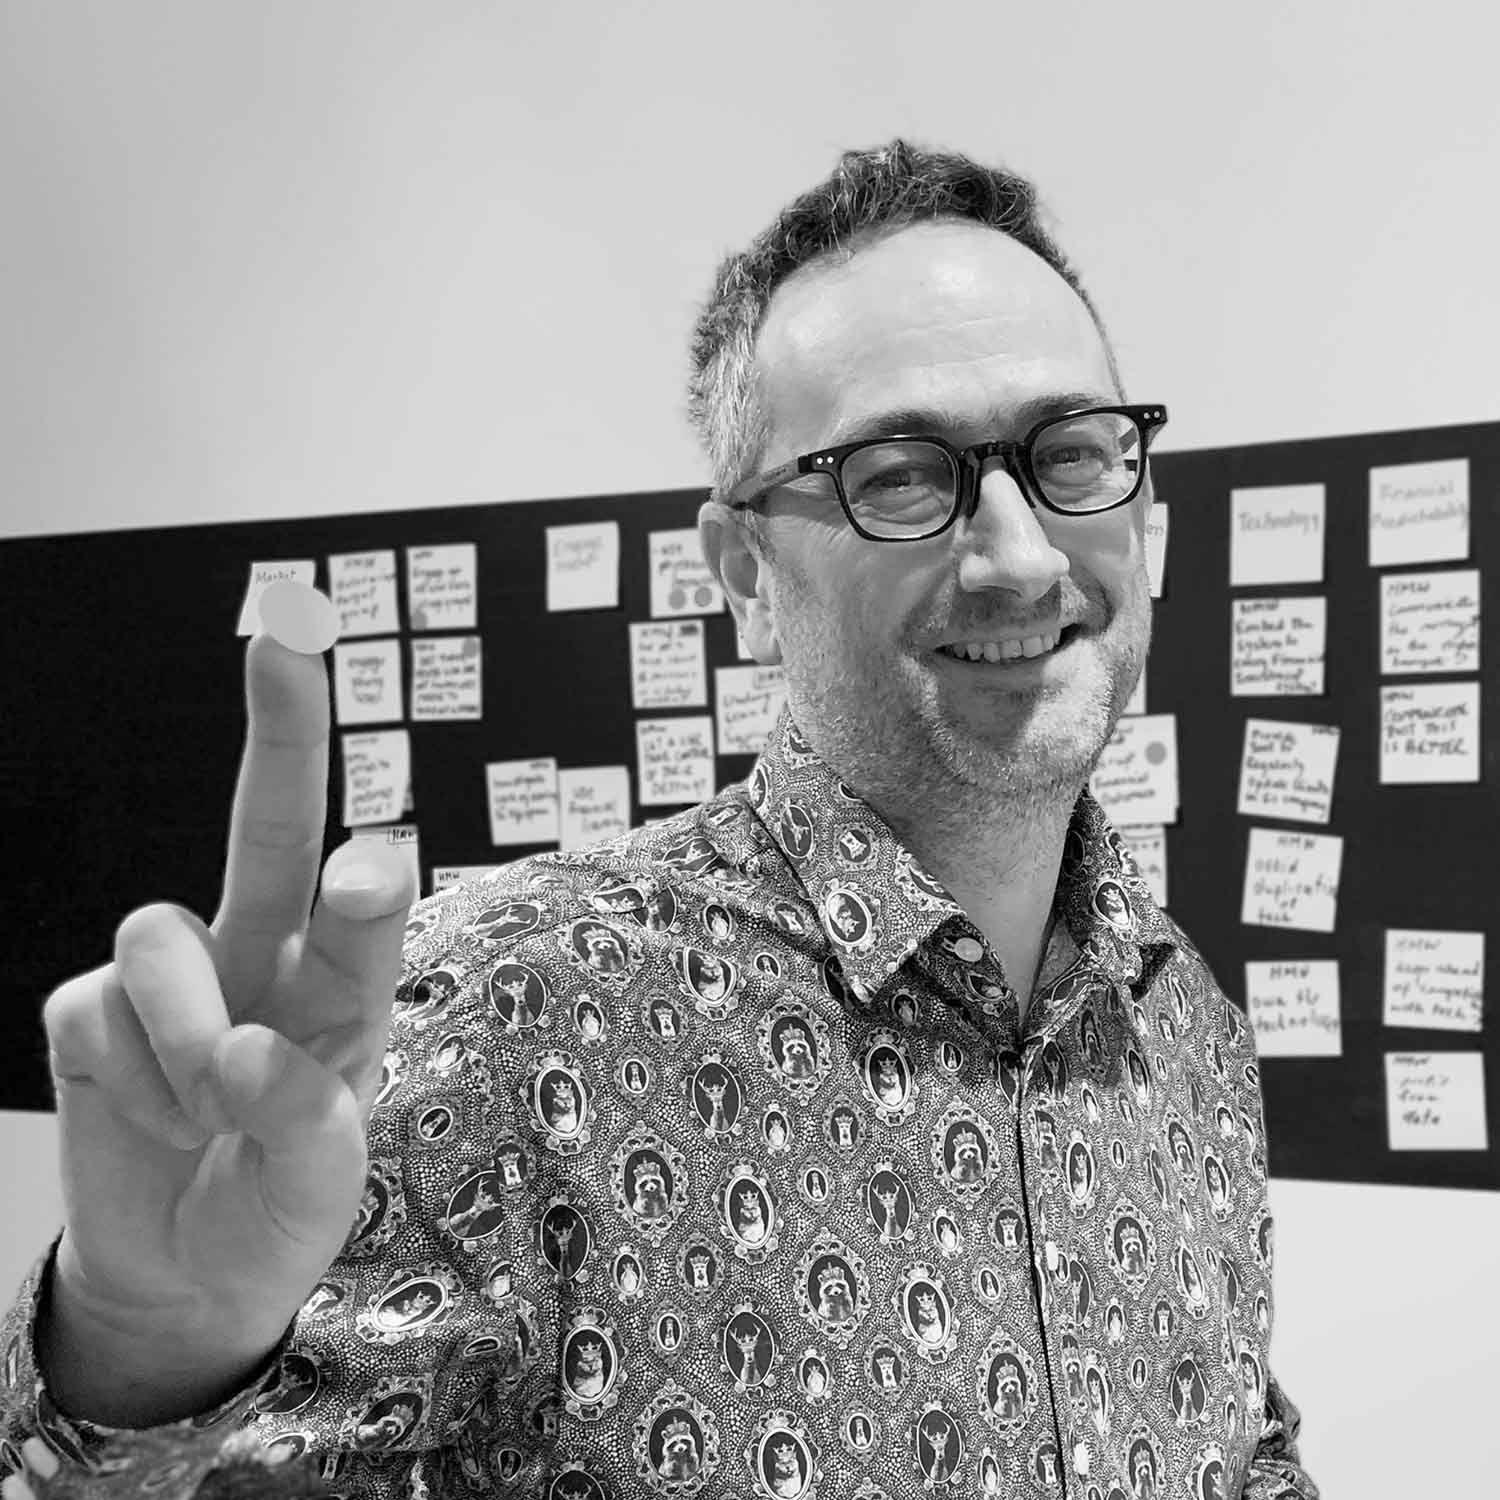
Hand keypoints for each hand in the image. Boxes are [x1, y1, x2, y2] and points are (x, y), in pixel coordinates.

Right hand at [40, 625, 416, 1408]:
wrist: (186, 1268)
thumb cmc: (277, 1209)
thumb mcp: (318, 1194)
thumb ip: (304, 1127)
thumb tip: (248, 1050)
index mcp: (345, 987)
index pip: (365, 913)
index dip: (367, 883)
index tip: (368, 868)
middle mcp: (268, 951)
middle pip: (270, 826)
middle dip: (281, 728)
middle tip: (286, 626)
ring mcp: (179, 970)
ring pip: (160, 938)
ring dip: (182, 1043)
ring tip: (205, 1115)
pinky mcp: (95, 1003)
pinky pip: (96, 1011)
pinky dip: (122, 1084)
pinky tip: (148, 1115)